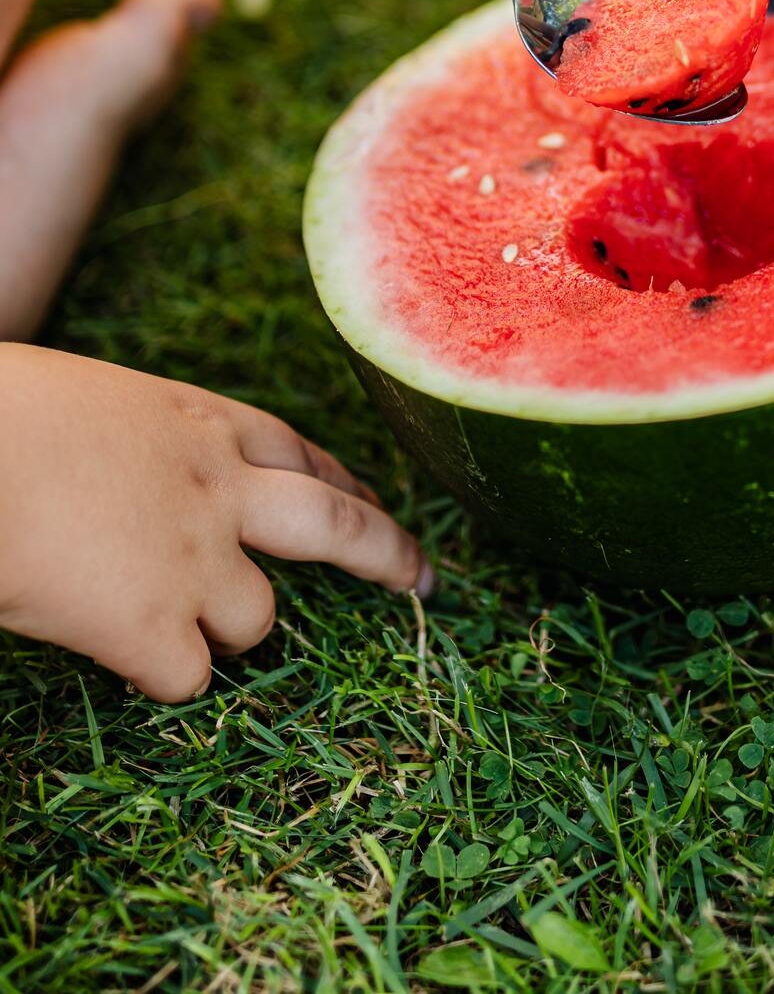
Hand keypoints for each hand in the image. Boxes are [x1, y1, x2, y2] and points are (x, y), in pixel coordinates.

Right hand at [0, 346, 429, 700]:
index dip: (337, 478)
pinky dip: (162, 678)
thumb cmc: (0, 413)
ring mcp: (194, 559)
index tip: (370, 496)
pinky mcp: (150, 628)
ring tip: (175, 628)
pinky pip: (188, 679)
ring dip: (226, 631)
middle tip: (424, 580)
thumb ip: (131, 442)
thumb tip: (117, 470)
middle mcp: (217, 486)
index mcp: (196, 420)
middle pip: (335, 522)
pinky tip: (121, 662)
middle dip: (385, 552)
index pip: (293, 449)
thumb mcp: (86, 401)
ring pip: (258, 619)